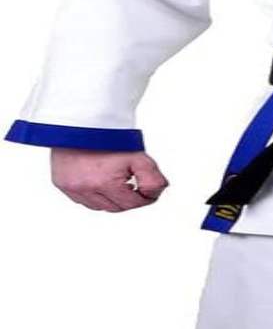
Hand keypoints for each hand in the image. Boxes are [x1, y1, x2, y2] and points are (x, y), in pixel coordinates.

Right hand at [51, 148, 168, 211]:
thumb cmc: (109, 137)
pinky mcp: (61, 184)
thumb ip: (153, 179)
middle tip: (134, 185)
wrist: (82, 121)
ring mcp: (72, 188)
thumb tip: (155, 194)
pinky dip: (94, 196)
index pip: (132, 204)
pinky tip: (100, 181)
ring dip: (111, 199)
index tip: (148, 191)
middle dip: (128, 199)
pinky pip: (82, 200)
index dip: (145, 198)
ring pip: (99, 206)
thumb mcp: (139, 157)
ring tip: (117, 181)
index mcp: (105, 183)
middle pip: (116, 207)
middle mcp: (85, 189)